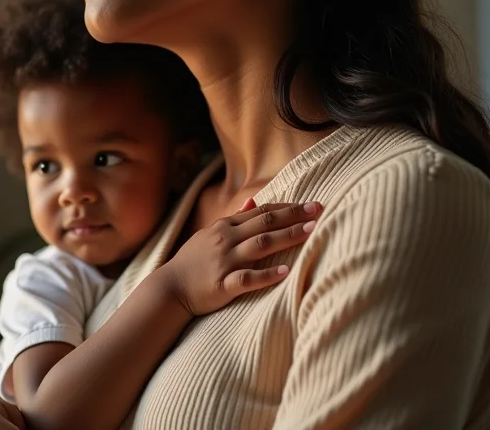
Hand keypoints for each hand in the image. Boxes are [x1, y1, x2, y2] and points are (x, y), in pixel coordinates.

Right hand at [157, 199, 322, 315]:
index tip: (312, 204)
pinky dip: (266, 275)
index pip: (262, 212)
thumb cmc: (193, 261)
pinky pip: (247, 278)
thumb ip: (234, 219)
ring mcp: (225, 261)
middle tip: (320, 211)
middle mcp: (227, 240)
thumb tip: (254, 201)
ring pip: (260, 245)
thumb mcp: (210, 234)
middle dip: (294, 216)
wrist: (170, 288)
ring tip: (311, 232)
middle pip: (266, 223)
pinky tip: (285, 272)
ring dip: (287, 237)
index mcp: (226, 226)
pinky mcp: (222, 285)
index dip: (288, 207)